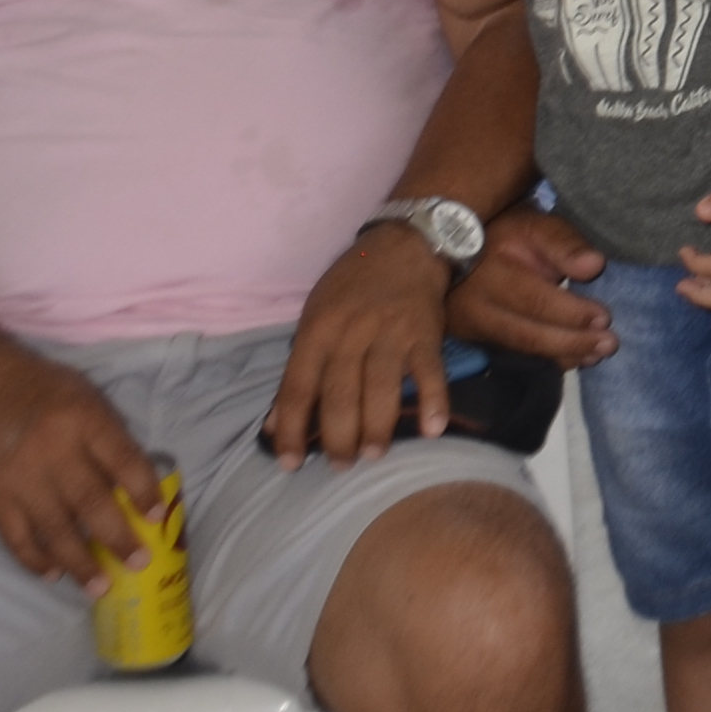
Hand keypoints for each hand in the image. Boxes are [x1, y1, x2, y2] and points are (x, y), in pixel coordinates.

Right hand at [0, 350, 163, 587]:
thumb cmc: (52, 394)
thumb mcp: (90, 401)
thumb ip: (112, 441)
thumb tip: (139, 492)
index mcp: (84, 419)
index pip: (121, 458)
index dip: (142, 490)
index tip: (157, 518)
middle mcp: (53, 450)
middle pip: (89, 500)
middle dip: (116, 537)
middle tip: (138, 564)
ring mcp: (21, 476)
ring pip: (53, 527)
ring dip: (79, 562)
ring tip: (100, 587)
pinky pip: (15, 534)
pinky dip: (34, 559)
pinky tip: (54, 575)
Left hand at [264, 224, 455, 466]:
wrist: (405, 245)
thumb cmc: (352, 285)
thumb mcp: (313, 317)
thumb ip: (298, 371)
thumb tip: (276, 424)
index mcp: (317, 330)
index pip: (298, 387)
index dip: (292, 429)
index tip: (290, 464)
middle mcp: (351, 332)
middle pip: (340, 394)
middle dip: (338, 437)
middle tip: (340, 466)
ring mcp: (391, 332)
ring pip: (381, 388)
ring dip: (377, 427)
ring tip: (373, 454)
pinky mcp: (426, 333)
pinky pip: (430, 371)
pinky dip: (434, 400)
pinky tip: (432, 430)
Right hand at [449, 208, 619, 365]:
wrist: (466, 245)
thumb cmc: (510, 233)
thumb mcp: (537, 226)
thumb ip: (565, 245)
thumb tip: (595, 265)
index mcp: (486, 272)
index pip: (533, 300)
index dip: (570, 312)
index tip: (604, 318)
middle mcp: (471, 305)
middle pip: (526, 333)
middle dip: (571, 342)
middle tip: (609, 345)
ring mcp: (470, 326)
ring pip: (522, 348)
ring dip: (564, 354)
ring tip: (598, 355)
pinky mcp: (477, 338)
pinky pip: (518, 353)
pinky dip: (550, 357)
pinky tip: (577, 358)